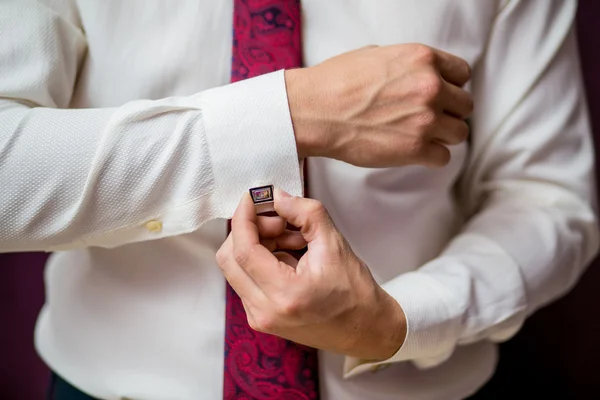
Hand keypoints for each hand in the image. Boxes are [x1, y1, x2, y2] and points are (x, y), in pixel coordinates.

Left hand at [216, 189, 406, 359]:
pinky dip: (260, 259)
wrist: (364, 330)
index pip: (244, 250)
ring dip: (257, 244)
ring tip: (292, 239)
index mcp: (285, 294)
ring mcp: (259, 318)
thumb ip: (305, 213)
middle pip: (229, 258)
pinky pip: (246, 279)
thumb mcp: (334, 244)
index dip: (244, 218)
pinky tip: (288, 255)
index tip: (252, 198)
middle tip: (280, 221)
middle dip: (249, 230)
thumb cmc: (354, 293)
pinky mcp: (260, 318)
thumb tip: (277, 197)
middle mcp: (264, 311)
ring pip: (236, 267)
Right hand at [286, 43, 472, 167]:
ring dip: (442, 136)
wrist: (315, 110)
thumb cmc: (336, 82)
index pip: (462, 74)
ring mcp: (425, 119)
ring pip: (458, 133)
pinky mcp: (415, 149)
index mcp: (423, 59)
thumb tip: (417, 74)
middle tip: (426, 119)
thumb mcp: (377, 55)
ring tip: (418, 136)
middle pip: (464, 106)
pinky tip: (412, 152)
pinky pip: (443, 157)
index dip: (451, 87)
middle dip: (448, 113)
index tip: (439, 96)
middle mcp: (431, 87)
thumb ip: (407, 65)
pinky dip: (430, 157)